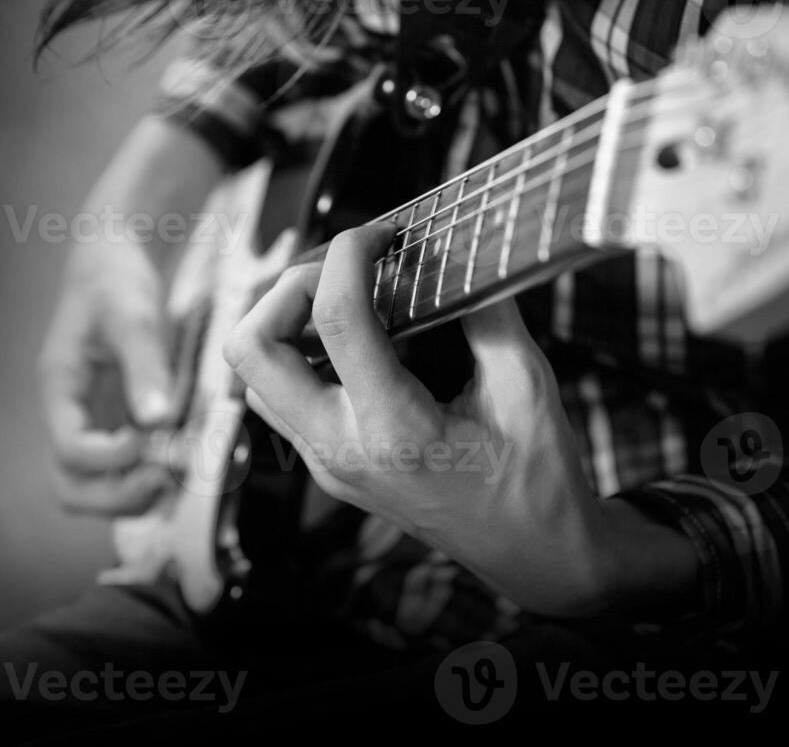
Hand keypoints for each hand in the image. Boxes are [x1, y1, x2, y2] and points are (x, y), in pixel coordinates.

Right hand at [39, 236, 175, 516]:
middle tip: (166, 476)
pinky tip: (183, 458)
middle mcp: (68, 415)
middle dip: (117, 495)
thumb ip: (145, 367)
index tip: (153, 439)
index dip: (111, 458)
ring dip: (135, 494)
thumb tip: (159, 420)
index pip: (69, 450)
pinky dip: (149, 477)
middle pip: (71, 486)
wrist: (112, 263)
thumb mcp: (133, 315)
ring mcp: (90, 423)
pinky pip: (122, 471)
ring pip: (95, 488)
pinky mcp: (113, 425)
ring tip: (179, 472)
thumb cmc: (115, 282)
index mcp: (59, 388)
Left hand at [223, 224, 690, 616]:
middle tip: (346, 267)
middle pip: (249, 349)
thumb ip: (486, 311)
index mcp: (393, 432)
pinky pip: (282, 399)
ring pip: (253, 376)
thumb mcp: (526, 386)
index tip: (382, 231)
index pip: (336, 320)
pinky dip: (302, 353)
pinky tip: (358, 337)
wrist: (537, 557)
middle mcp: (342, 451)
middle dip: (286, 287)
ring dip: (284, 322)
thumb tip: (456, 247)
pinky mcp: (329, 467)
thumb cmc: (539, 480)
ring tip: (347, 296)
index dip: (350, 253)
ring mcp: (327, 465)